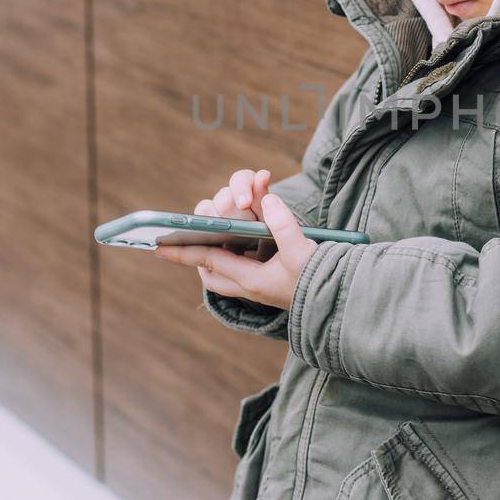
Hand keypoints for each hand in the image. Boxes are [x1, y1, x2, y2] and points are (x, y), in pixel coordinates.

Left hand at [153, 167, 318, 311]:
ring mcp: (261, 285)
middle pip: (212, 272)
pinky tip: (241, 244)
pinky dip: (235, 256)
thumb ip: (284, 224)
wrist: (341, 300)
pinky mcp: (271, 282)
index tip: (158, 246)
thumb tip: (266, 199)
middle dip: (196, 257)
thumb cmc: (321, 279)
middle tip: (185, 242)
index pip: (209, 260)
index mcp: (252, 280)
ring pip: (225, 272)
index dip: (183, 252)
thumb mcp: (303, 251)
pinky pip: (242, 270)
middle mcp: (252, 285)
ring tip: (210, 240)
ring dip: (216, 257)